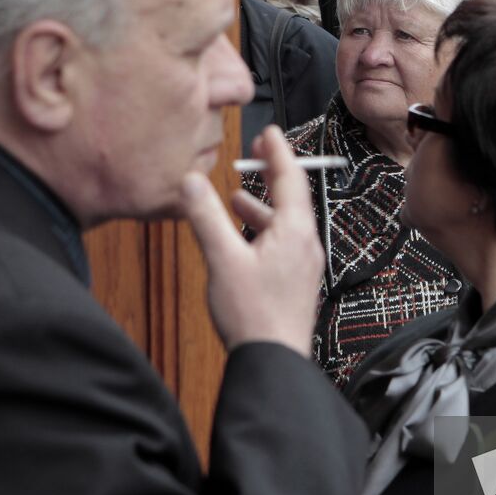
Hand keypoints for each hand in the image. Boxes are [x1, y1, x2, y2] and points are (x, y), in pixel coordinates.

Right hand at [179, 126, 322, 356]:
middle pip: (292, 197)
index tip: (268, 133)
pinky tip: (242, 238)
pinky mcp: (294, 282)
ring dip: (263, 204)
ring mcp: (302, 265)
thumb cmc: (253, 315)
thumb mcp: (222, 259)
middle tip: (255, 156)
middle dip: (271, 174)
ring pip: (285, 222)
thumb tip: (190, 182)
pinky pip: (282, 242)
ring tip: (238, 197)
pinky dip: (263, 229)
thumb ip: (206, 217)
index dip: (278, 152)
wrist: (274, 361)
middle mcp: (305, 244)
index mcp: (294, 231)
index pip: (290, 178)